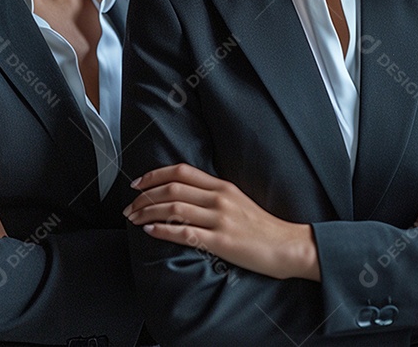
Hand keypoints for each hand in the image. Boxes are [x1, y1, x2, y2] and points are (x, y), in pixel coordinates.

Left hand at [124, 163, 318, 280]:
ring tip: (135, 219)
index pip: (181, 171)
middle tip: (130, 206)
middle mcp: (219, 198)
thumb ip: (213, 195)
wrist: (286, 245)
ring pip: (174, 208)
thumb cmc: (262, 227)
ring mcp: (220, 219)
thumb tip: (184, 195)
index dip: (155, 174)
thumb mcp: (238, 201)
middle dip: (145, 196)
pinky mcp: (221, 240)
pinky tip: (151, 232)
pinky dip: (163, 231)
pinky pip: (185, 232)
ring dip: (148, 213)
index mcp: (222, 186)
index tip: (138, 183)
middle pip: (172, 187)